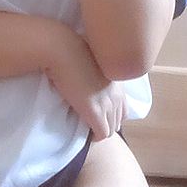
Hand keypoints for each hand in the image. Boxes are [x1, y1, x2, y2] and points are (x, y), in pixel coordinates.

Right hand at [42, 23, 129, 141]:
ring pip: (112, 128)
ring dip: (101, 130)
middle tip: (91, 123)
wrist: (63, 51)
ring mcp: (107, 104)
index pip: (123, 107)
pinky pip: (103, 134)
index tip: (97, 114)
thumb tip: (85, 75)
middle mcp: (116, 93)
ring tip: (87, 128)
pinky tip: (85, 133)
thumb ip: (93, 71)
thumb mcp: (88, 60)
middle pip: (119, 120)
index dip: (111, 113)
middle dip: (107, 123)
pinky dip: (95, 136)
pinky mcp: (96, 113)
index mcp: (116, 80)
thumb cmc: (70, 50)